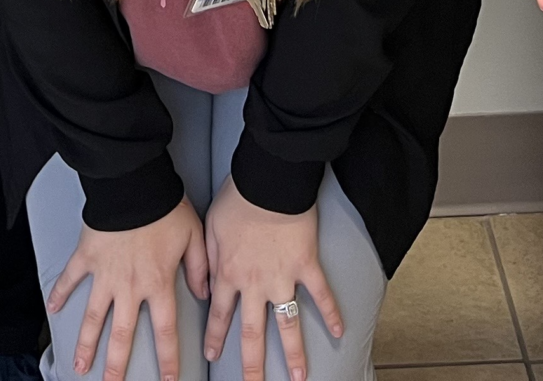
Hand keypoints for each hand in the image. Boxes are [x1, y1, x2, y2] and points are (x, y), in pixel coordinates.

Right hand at [46, 198, 207, 380]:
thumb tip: (205, 294)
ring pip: (93, 317)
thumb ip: (199, 268)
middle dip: (116, 365)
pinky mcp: (86, 256)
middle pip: (121, 335)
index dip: (168, 359)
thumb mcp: (193, 235)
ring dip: (86, 343)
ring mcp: (105, 273)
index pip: (165, 330)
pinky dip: (60, 293)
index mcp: (158, 282)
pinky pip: (71, 279)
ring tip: (79, 365)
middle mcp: (129, 286)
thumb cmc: (164, 205)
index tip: (168, 380)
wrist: (132, 182)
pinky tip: (52, 308)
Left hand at [204, 180, 342, 380]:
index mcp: (229, 274)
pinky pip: (321, 294)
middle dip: (252, 365)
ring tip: (298, 377)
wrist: (268, 182)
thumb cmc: (236, 198)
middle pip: (252, 333)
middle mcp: (255, 284)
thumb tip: (204, 289)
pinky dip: (331, 313)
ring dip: (293, 354)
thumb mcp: (209, 228)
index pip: (220, 315)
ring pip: (287, 325)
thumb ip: (206, 261)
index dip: (216, 337)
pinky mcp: (307, 265)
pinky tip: (339, 332)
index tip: (213, 357)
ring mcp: (283, 278)